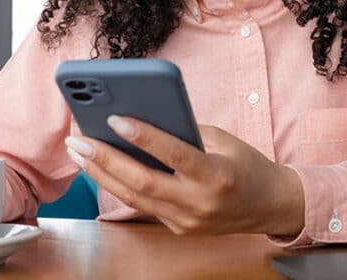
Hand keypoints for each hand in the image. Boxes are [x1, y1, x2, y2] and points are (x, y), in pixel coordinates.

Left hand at [65, 117, 304, 236]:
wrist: (268, 205)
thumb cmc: (246, 165)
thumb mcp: (223, 140)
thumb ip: (185, 131)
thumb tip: (142, 117)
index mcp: (216, 175)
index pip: (174, 155)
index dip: (143, 137)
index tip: (114, 118)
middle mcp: (199, 203)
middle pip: (143, 183)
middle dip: (105, 160)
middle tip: (78, 140)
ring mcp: (186, 221)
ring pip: (134, 198)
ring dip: (101, 174)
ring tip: (79, 151)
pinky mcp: (178, 229)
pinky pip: (142, 206)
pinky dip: (118, 186)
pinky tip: (99, 168)